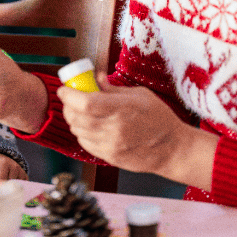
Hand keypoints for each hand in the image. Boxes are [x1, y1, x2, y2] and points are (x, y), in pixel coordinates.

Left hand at [60, 78, 214, 182]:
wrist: (171, 148)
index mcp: (122, 109)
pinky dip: (82, 133)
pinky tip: (90, 127)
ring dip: (73, 120)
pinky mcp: (110, 158)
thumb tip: (96, 78)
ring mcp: (111, 146)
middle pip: (76, 118)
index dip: (69, 95)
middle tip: (70, 98)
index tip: (64, 89)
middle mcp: (114, 129)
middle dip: (68, 106)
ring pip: (77, 131)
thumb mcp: (140, 95)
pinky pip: (85, 144)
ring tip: (80, 112)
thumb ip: (113, 89)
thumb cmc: (159, 119)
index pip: (84, 103)